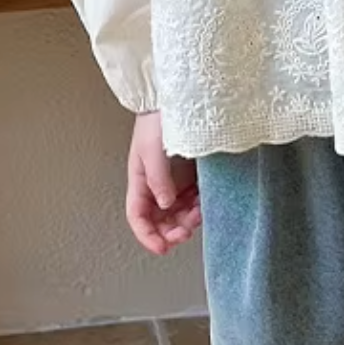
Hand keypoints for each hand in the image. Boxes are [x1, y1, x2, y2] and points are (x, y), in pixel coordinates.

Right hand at [126, 111, 200, 254]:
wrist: (181, 96)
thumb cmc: (160, 117)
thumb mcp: (152, 149)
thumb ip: (157, 180)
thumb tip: (166, 206)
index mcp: (140, 180)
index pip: (138, 216)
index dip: (147, 236)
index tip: (162, 248)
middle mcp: (157, 185)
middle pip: (160, 221)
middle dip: (171, 232)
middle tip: (185, 234)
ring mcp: (176, 182)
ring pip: (179, 214)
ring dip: (188, 221)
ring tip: (198, 214)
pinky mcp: (194, 178)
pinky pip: (196, 202)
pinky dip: (200, 209)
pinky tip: (205, 204)